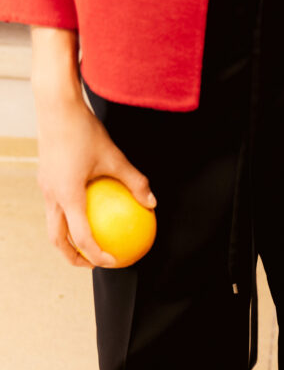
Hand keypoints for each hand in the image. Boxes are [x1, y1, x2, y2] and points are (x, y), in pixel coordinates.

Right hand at [35, 96, 155, 268]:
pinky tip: (87, 211)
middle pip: (57, 238)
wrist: (54, 104)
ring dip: (68, 238)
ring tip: (87, 243)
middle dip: (73, 257)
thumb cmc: (84, 129)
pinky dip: (68, 216)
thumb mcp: (115, 157)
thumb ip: (134, 182)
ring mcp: (45, 187)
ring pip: (53, 223)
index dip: (96, 255)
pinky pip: (55, 205)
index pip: (81, 237)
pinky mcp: (45, 177)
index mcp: (67, 196)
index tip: (112, 262)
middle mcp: (52, 195)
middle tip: (93, 264)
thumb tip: (152, 202)